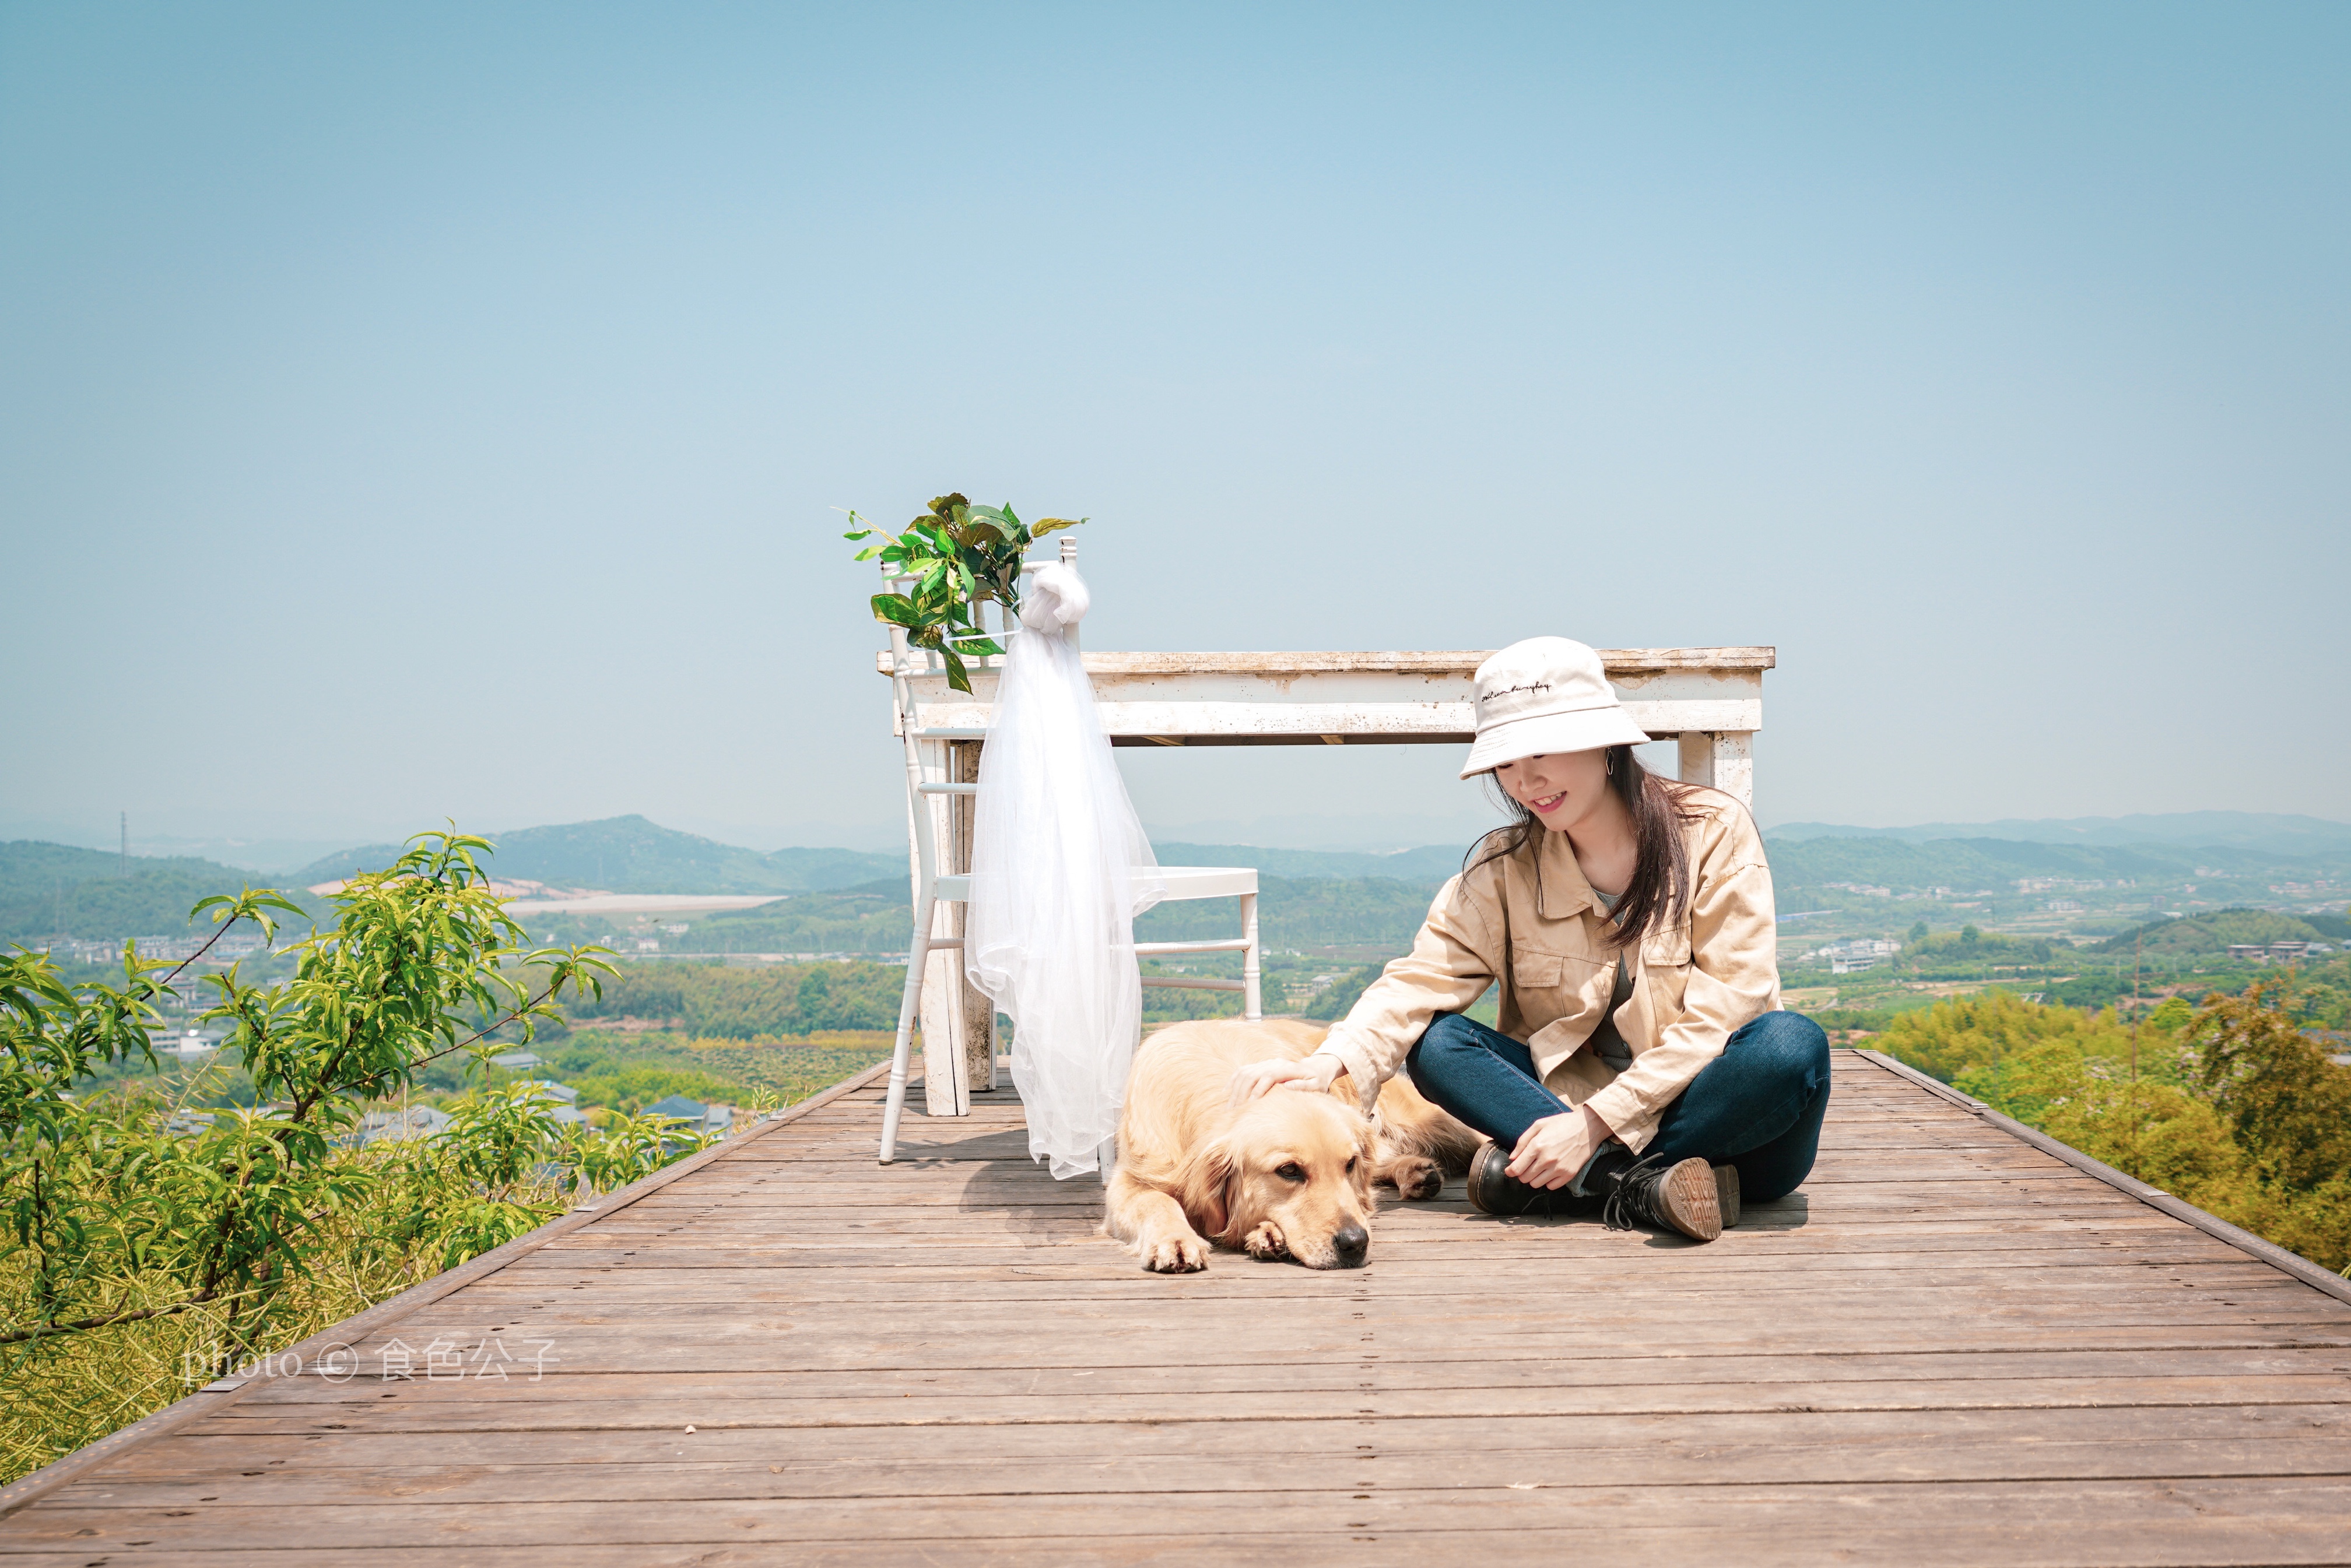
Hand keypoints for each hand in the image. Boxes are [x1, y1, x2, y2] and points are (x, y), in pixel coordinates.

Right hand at [1229, 1053, 1343, 1109]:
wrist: (1316, 1068)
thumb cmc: (1317, 1081)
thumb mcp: (1317, 1085)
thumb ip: (1303, 1086)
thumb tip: (1288, 1087)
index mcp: (1287, 1068)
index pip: (1267, 1076)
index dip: (1256, 1091)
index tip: (1249, 1107)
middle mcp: (1273, 1063)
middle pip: (1251, 1075)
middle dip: (1241, 1094)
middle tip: (1234, 1113)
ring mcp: (1266, 1063)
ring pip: (1244, 1073)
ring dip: (1234, 1090)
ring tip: (1229, 1108)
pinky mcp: (1260, 1066)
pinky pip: (1242, 1071)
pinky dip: (1233, 1082)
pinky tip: (1227, 1094)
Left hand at [1506, 1105, 1611, 1190]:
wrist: (1587, 1127)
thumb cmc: (1562, 1124)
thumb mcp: (1539, 1125)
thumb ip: (1522, 1141)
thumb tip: (1512, 1158)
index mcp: (1537, 1146)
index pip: (1517, 1168)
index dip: (1510, 1171)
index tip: (1510, 1171)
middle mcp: (1547, 1159)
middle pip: (1525, 1178)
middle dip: (1522, 1173)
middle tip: (1527, 1166)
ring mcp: (1559, 1168)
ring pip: (1536, 1184)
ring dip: (1534, 1178)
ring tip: (1539, 1167)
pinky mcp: (1569, 1174)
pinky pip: (1551, 1186)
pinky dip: (1548, 1181)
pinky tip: (1550, 1171)